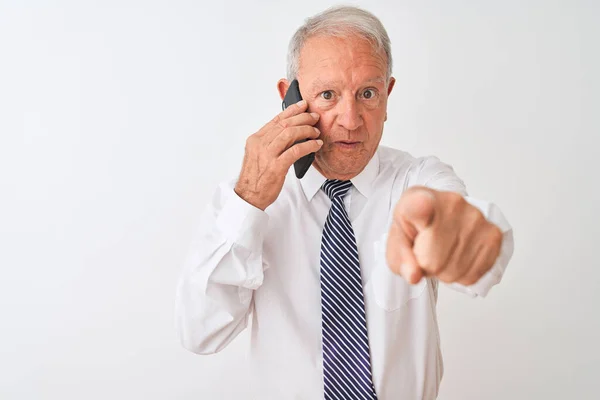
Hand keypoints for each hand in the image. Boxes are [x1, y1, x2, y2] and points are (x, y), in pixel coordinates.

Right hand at [234, 100, 322, 209]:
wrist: (248, 196)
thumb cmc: (255, 178)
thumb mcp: (258, 155)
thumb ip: (270, 143)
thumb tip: (289, 133)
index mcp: (255, 139)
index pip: (276, 119)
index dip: (291, 110)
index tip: (302, 106)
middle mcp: (260, 144)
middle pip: (285, 124)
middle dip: (302, 118)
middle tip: (314, 117)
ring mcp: (267, 155)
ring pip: (290, 134)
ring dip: (306, 130)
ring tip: (316, 131)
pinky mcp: (276, 166)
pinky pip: (295, 151)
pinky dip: (308, 146)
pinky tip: (315, 145)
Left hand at [386, 187, 502, 284]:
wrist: (437, 216)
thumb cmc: (414, 229)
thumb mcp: (397, 242)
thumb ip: (401, 260)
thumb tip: (414, 276)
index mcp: (419, 199)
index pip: (420, 206)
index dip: (420, 211)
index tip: (420, 206)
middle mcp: (452, 203)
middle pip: (435, 262)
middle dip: (428, 266)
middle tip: (426, 252)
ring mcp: (476, 217)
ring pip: (455, 271)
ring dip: (446, 271)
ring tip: (442, 253)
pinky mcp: (493, 234)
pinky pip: (474, 274)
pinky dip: (463, 274)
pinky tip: (457, 257)